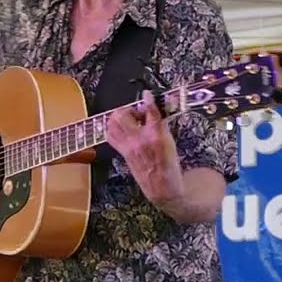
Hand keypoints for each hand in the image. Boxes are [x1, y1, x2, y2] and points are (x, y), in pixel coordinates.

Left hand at [104, 90, 182, 206]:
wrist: (162, 187)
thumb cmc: (169, 165)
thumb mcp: (171, 141)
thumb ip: (161, 123)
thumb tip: (154, 108)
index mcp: (156, 136)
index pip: (150, 111)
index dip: (148, 99)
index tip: (147, 94)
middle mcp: (139, 140)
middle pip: (123, 115)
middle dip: (129, 109)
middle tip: (137, 113)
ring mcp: (128, 146)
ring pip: (113, 123)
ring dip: (119, 117)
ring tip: (129, 120)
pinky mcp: (123, 152)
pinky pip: (111, 135)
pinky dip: (113, 128)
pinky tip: (123, 129)